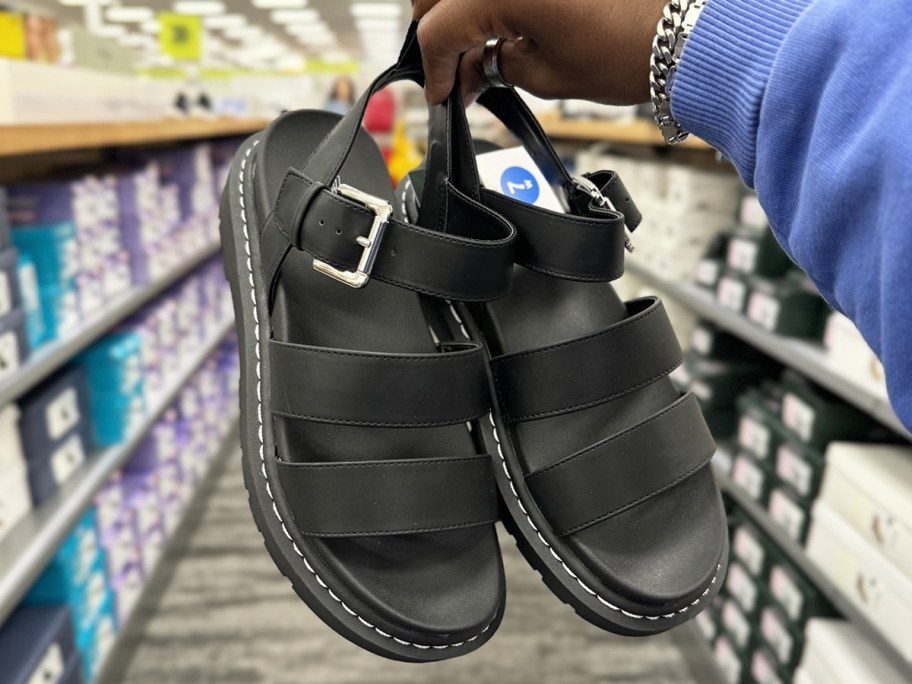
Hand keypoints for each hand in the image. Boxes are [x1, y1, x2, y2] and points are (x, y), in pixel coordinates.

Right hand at [412, 0, 668, 104]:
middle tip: (455, 68)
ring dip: (463, 10)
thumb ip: (496, 69)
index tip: (441, 91)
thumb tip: (474, 71)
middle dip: (439, 32)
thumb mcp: (548, 75)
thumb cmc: (633, 47)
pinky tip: (508, 21)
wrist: (689, 28)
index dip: (434, 69)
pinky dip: (495, 0)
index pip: (438, 30)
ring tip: (483, 45)